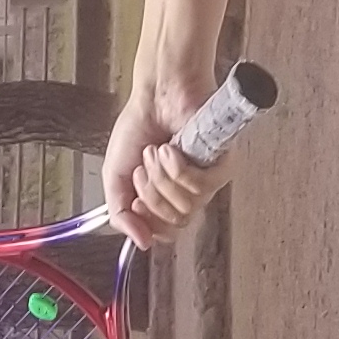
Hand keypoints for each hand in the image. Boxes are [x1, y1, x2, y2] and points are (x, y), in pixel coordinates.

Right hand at [100, 65, 240, 249]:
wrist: (156, 95)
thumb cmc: (140, 127)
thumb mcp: (116, 176)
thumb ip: (120, 214)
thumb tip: (141, 244)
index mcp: (168, 198)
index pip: (164, 234)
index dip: (146, 219)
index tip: (134, 198)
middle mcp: (190, 193)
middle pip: (174, 225)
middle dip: (150, 194)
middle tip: (144, 167)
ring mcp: (208, 181)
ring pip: (185, 208)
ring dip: (161, 178)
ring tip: (157, 152)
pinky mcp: (222, 167)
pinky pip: (200, 189)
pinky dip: (177, 168)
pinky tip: (171, 149)